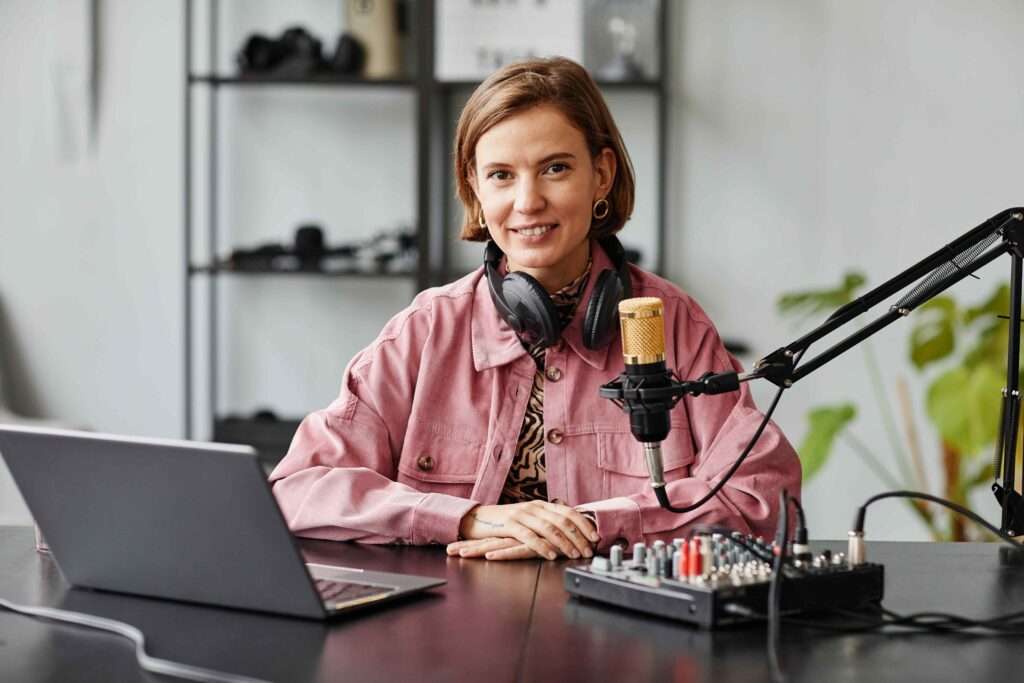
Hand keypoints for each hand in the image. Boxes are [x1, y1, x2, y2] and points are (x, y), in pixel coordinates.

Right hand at [456, 501, 597, 559]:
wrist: (478, 519)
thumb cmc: (506, 522)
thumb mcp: (529, 519)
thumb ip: (547, 523)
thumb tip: (572, 535)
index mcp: (541, 505)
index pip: (568, 512)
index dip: (584, 524)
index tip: (595, 537)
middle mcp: (533, 507)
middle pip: (562, 521)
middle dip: (579, 537)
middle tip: (588, 551)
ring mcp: (521, 515)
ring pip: (549, 528)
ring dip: (565, 543)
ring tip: (574, 554)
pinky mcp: (509, 525)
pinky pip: (529, 536)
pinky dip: (543, 546)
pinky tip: (551, 555)